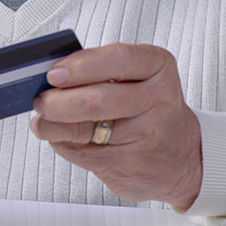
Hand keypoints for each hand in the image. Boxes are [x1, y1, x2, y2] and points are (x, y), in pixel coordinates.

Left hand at [30, 43, 203, 210]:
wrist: (184, 157)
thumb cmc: (149, 107)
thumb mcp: (139, 77)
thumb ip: (99, 69)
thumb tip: (49, 74)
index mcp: (158, 68)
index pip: (118, 59)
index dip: (80, 66)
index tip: (53, 73)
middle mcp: (159, 101)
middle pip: (96, 100)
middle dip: (57, 101)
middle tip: (40, 100)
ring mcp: (147, 137)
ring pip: (83, 130)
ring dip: (51, 125)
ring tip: (42, 120)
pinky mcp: (130, 166)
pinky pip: (82, 153)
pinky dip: (62, 143)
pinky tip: (60, 137)